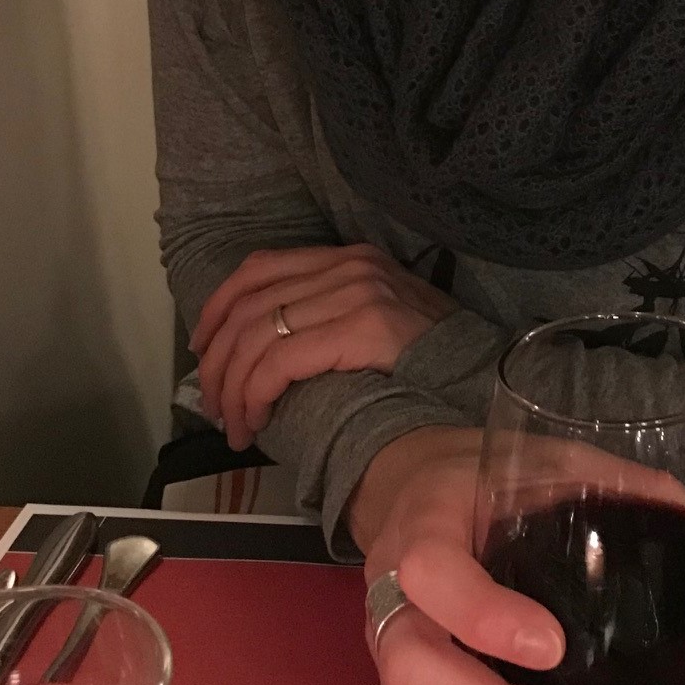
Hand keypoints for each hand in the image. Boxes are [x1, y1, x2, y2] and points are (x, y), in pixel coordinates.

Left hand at [191, 244, 457, 448]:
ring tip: (235, 426)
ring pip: (258, 335)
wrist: (483, 373)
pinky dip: (256, 394)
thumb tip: (263, 350)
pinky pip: (282, 360)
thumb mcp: (377, 318)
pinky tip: (258, 421)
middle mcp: (349, 267)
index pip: (260, 266)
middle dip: (218, 360)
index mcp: (348, 258)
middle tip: (213, 406)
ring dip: (233, 388)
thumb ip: (329, 317)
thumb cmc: (430, 360)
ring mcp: (357, 293)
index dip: (218, 306)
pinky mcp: (364, 327)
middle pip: (250, 304)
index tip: (201, 348)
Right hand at [351, 428, 597, 684]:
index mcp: (426, 520)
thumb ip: (619, 488)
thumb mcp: (548, 461)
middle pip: (411, 668)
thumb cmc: (490, 481)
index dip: (483, 616)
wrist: (419, 489)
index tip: (554, 646)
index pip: (430, 569)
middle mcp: (392, 592)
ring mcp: (390, 648)